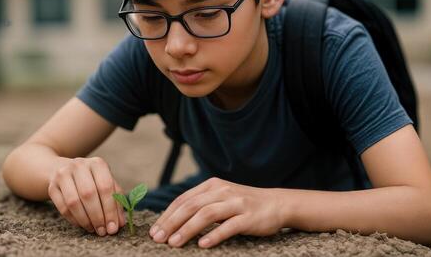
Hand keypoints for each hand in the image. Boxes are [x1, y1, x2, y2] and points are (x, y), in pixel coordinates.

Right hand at [47, 157, 125, 235]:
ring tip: (93, 229)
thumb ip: (116, 201)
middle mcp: (79, 165)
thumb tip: (119, 223)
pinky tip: (82, 225)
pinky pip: (63, 207)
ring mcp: (63, 175)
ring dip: (85, 220)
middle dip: (97, 216)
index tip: (113, 227)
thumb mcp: (106, 184)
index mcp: (97, 163)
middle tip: (102, 231)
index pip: (106, 187)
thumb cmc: (92, 179)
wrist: (64, 170)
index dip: (110, 209)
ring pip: (74, 202)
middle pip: (89, 194)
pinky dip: (74, 219)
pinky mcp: (52, 186)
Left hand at [148, 177, 283, 247]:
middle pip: (191, 206)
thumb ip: (200, 204)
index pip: (183, 199)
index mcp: (212, 185)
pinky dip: (214, 235)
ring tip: (174, 243)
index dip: (167, 215)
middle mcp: (222, 191)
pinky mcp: (249, 217)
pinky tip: (203, 244)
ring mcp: (236, 203)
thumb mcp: (220, 198)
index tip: (154, 231)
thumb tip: (171, 220)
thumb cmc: (243, 205)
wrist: (276, 204)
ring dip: (187, 229)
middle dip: (171, 222)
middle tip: (158, 238)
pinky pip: (229, 226)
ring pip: (206, 214)